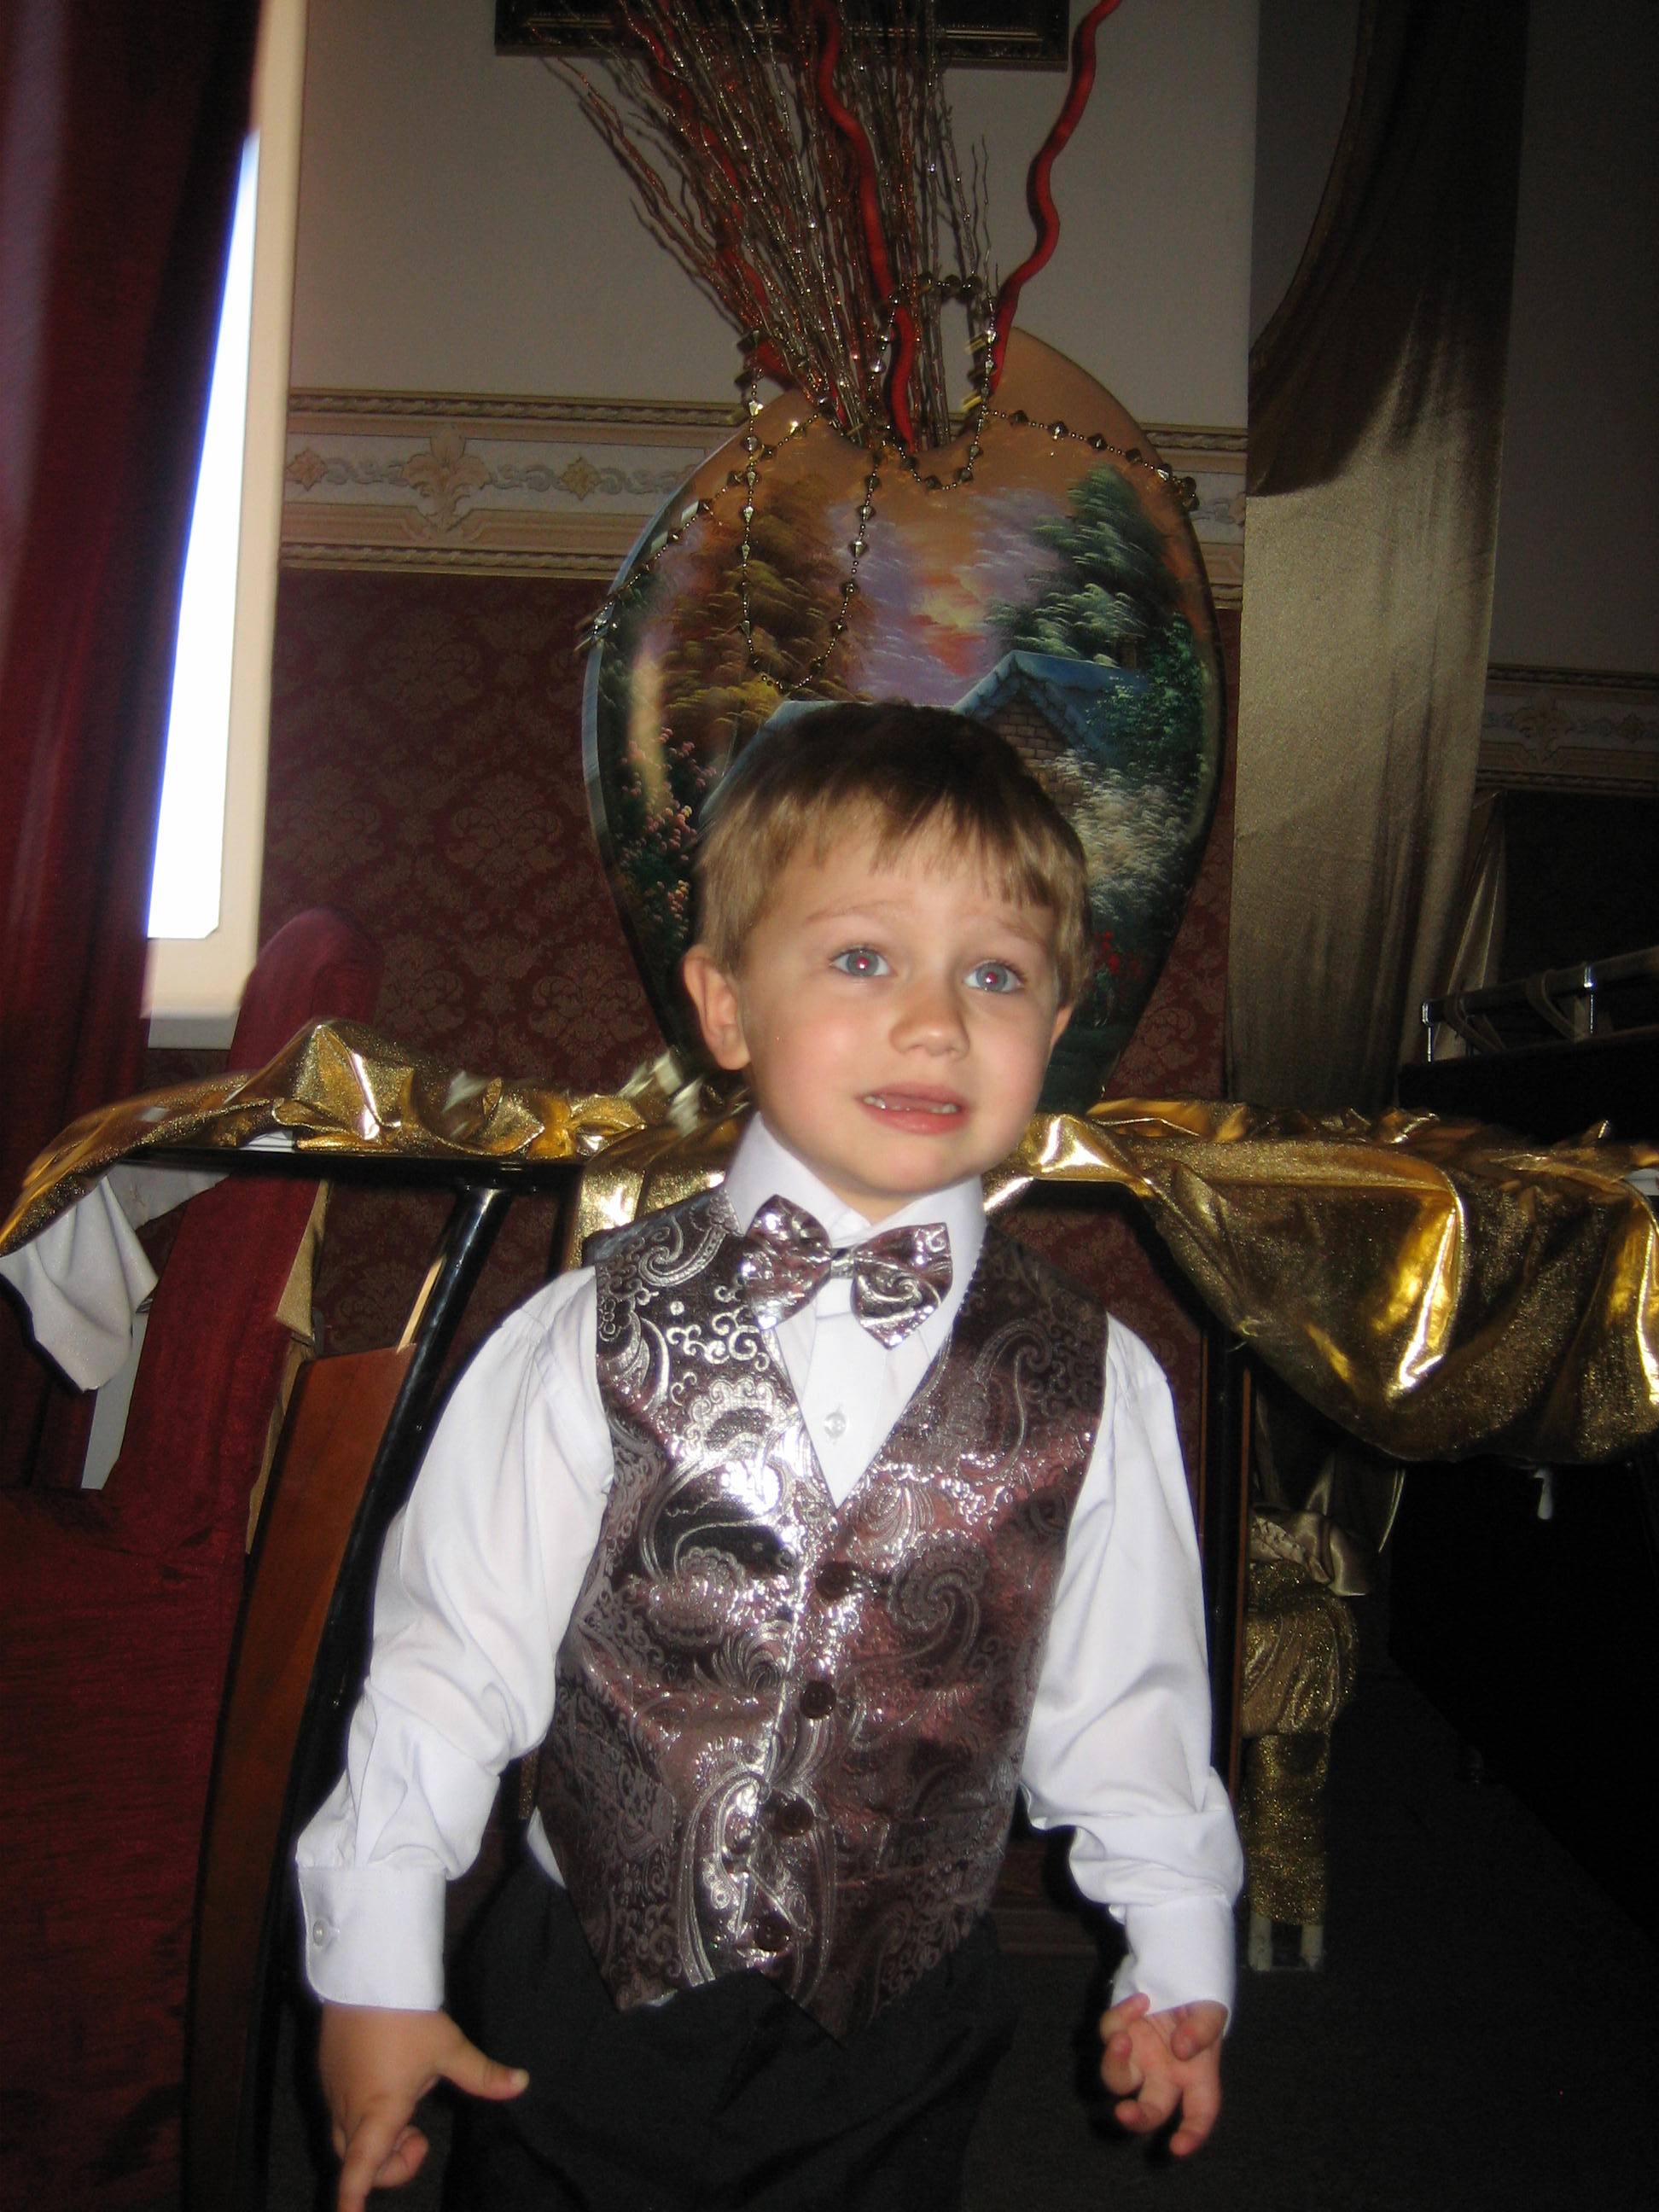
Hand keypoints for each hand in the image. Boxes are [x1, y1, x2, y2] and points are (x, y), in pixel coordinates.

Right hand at [318, 2002, 527, 2211]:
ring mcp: (333, 2090)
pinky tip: (387, 2081)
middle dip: (388, 2165)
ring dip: (375, 2140)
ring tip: (408, 2109)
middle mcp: (349, 2108)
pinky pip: (338, 2110)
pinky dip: (361, 2115)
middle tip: (420, 2139)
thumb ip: (482, 2075)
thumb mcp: (449, 2047)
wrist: (367, 1971)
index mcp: (380, 2110)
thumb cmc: (408, 2013)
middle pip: (357, 2160)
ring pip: (345, 2137)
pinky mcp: (326, 2073)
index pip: (360, 2170)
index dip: (352, 2201)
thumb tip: (521, 2085)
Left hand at [1098, 1991, 1225, 2157]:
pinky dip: (1119, 2017)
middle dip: (1136, 2119)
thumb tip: (1183, 2050)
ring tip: (1122, 2038)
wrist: (1175, 1973)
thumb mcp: (1211, 2011)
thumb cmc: (1199, 2002)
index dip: (1191, 2135)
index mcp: (1195, 2077)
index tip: (1177, 2148)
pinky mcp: (1118, 2035)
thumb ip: (1203, 2029)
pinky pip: (1108, 2033)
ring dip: (1114, 2063)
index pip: (1199, 2113)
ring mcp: (1138, 2057)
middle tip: (1123, 2113)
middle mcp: (1164, 2075)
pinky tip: (1140, 2001)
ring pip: (1117, 2079)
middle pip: (1150, 2110)